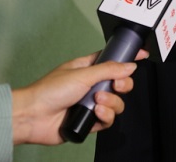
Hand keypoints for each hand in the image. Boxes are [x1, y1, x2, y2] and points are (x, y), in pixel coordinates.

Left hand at [11, 49, 147, 145]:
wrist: (33, 117)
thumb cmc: (49, 91)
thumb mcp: (82, 74)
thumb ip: (109, 69)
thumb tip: (130, 66)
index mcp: (88, 68)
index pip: (113, 60)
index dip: (128, 58)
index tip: (142, 55)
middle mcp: (91, 85)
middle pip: (120, 83)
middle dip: (122, 85)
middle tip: (116, 85)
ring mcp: (91, 103)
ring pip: (116, 103)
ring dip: (111, 102)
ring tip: (97, 101)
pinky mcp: (89, 120)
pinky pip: (108, 119)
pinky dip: (106, 116)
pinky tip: (97, 113)